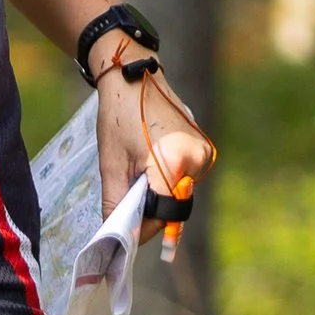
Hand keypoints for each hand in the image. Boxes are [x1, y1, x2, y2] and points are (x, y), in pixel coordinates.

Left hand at [93, 64, 214, 226]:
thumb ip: (117, 203)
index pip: (163, 214)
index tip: (123, 231)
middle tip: (125, 205)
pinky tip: (148, 165)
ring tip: (135, 176)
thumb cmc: (119, 117)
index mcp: (174, 162)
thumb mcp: (111, 164)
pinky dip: (166, 181)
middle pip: (173, 205)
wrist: (133, 79)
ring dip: (157, 195)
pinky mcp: (202, 147)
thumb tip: (116, 235)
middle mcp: (196, 159)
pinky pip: (184, 177)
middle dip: (149, 212)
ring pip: (179, 193)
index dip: (142, 227)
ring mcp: (202, 153)